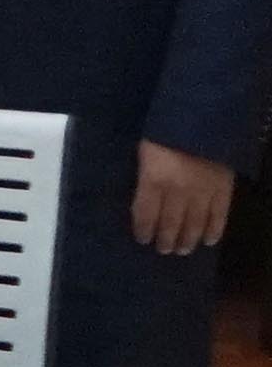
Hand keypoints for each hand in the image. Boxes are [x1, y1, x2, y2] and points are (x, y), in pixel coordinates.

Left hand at [131, 140, 236, 256]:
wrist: (203, 116)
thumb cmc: (165, 129)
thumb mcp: (145, 151)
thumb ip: (146, 176)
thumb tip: (143, 197)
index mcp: (153, 180)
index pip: (145, 213)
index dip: (143, 229)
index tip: (142, 239)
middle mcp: (177, 191)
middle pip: (170, 223)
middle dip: (166, 239)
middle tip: (164, 250)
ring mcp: (203, 192)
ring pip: (194, 224)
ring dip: (188, 240)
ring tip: (182, 251)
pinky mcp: (224, 189)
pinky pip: (220, 215)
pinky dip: (215, 230)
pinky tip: (209, 241)